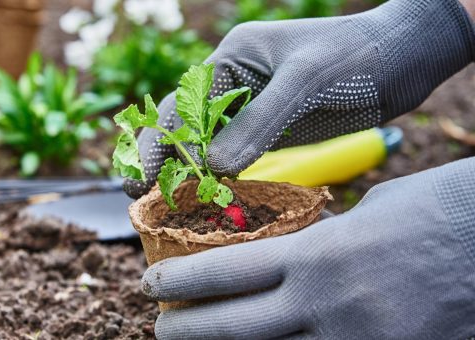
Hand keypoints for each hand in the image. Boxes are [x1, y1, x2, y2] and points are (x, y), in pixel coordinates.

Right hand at [124, 0, 474, 198]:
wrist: (401, 59)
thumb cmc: (353, 57)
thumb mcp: (304, 83)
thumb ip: (259, 123)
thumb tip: (215, 168)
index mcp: (230, 60)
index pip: (181, 105)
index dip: (159, 142)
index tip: (142, 177)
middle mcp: (232, 84)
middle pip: (183, 125)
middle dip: (161, 159)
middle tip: (140, 197)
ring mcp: (250, 109)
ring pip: (205, 144)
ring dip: (186, 172)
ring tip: (166, 206)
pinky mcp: (269, 131)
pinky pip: (234, 156)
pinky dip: (218, 177)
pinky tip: (209, 199)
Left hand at [141, 157, 474, 338]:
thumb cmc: (435, 210)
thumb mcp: (364, 214)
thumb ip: (317, 242)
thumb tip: (284, 258)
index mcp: (319, 255)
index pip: (227, 272)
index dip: (180, 281)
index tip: (150, 283)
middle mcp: (328, 305)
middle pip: (235, 327)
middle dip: (187, 329)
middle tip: (161, 326)